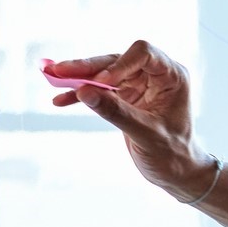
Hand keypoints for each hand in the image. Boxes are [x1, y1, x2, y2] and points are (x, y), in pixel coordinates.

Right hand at [47, 40, 208, 198]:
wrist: (176, 172)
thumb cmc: (173, 154)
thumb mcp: (145, 134)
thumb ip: (117, 112)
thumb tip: (84, 92)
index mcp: (172, 76)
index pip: (143, 54)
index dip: (119, 64)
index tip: (99, 83)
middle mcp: (155, 75)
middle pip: (117, 60)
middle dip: (87, 66)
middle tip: (58, 69)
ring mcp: (139, 85)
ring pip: (103, 73)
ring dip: (78, 76)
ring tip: (51, 76)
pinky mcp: (125, 97)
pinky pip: (99, 90)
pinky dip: (81, 94)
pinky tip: (60, 99)